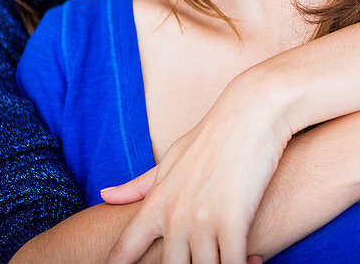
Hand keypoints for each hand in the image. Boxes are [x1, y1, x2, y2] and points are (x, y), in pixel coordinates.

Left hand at [102, 75, 289, 263]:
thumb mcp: (171, 160)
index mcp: (156, 204)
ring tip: (233, 261)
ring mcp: (202, 220)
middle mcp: (174, 216)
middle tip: (200, 260)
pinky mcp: (233, 220)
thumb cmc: (213, 136)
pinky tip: (255, 260)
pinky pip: (232, 263)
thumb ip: (139, 186)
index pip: (125, 250)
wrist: (251, 111)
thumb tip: (104, 195)